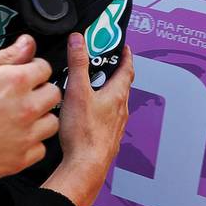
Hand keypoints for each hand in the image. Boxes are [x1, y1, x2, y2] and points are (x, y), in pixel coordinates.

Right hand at [0, 35, 61, 186]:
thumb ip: (1, 56)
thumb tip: (24, 44)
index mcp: (14, 81)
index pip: (44, 67)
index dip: (32, 67)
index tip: (23, 72)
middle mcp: (25, 108)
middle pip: (53, 94)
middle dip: (39, 91)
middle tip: (18, 95)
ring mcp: (25, 135)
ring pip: (51, 122)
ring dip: (39, 118)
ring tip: (15, 118)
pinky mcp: (19, 159)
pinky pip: (39, 149)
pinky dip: (29, 143)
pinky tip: (10, 138)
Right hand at [42, 34, 132, 205]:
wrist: (86, 164)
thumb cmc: (85, 134)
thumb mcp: (77, 91)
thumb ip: (78, 64)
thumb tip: (79, 41)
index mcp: (117, 95)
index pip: (127, 69)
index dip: (125, 56)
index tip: (124, 47)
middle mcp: (120, 109)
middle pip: (120, 84)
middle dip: (111, 72)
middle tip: (100, 63)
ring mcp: (115, 124)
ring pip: (114, 102)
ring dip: (104, 91)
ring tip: (87, 87)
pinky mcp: (107, 135)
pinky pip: (106, 117)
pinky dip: (99, 109)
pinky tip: (85, 113)